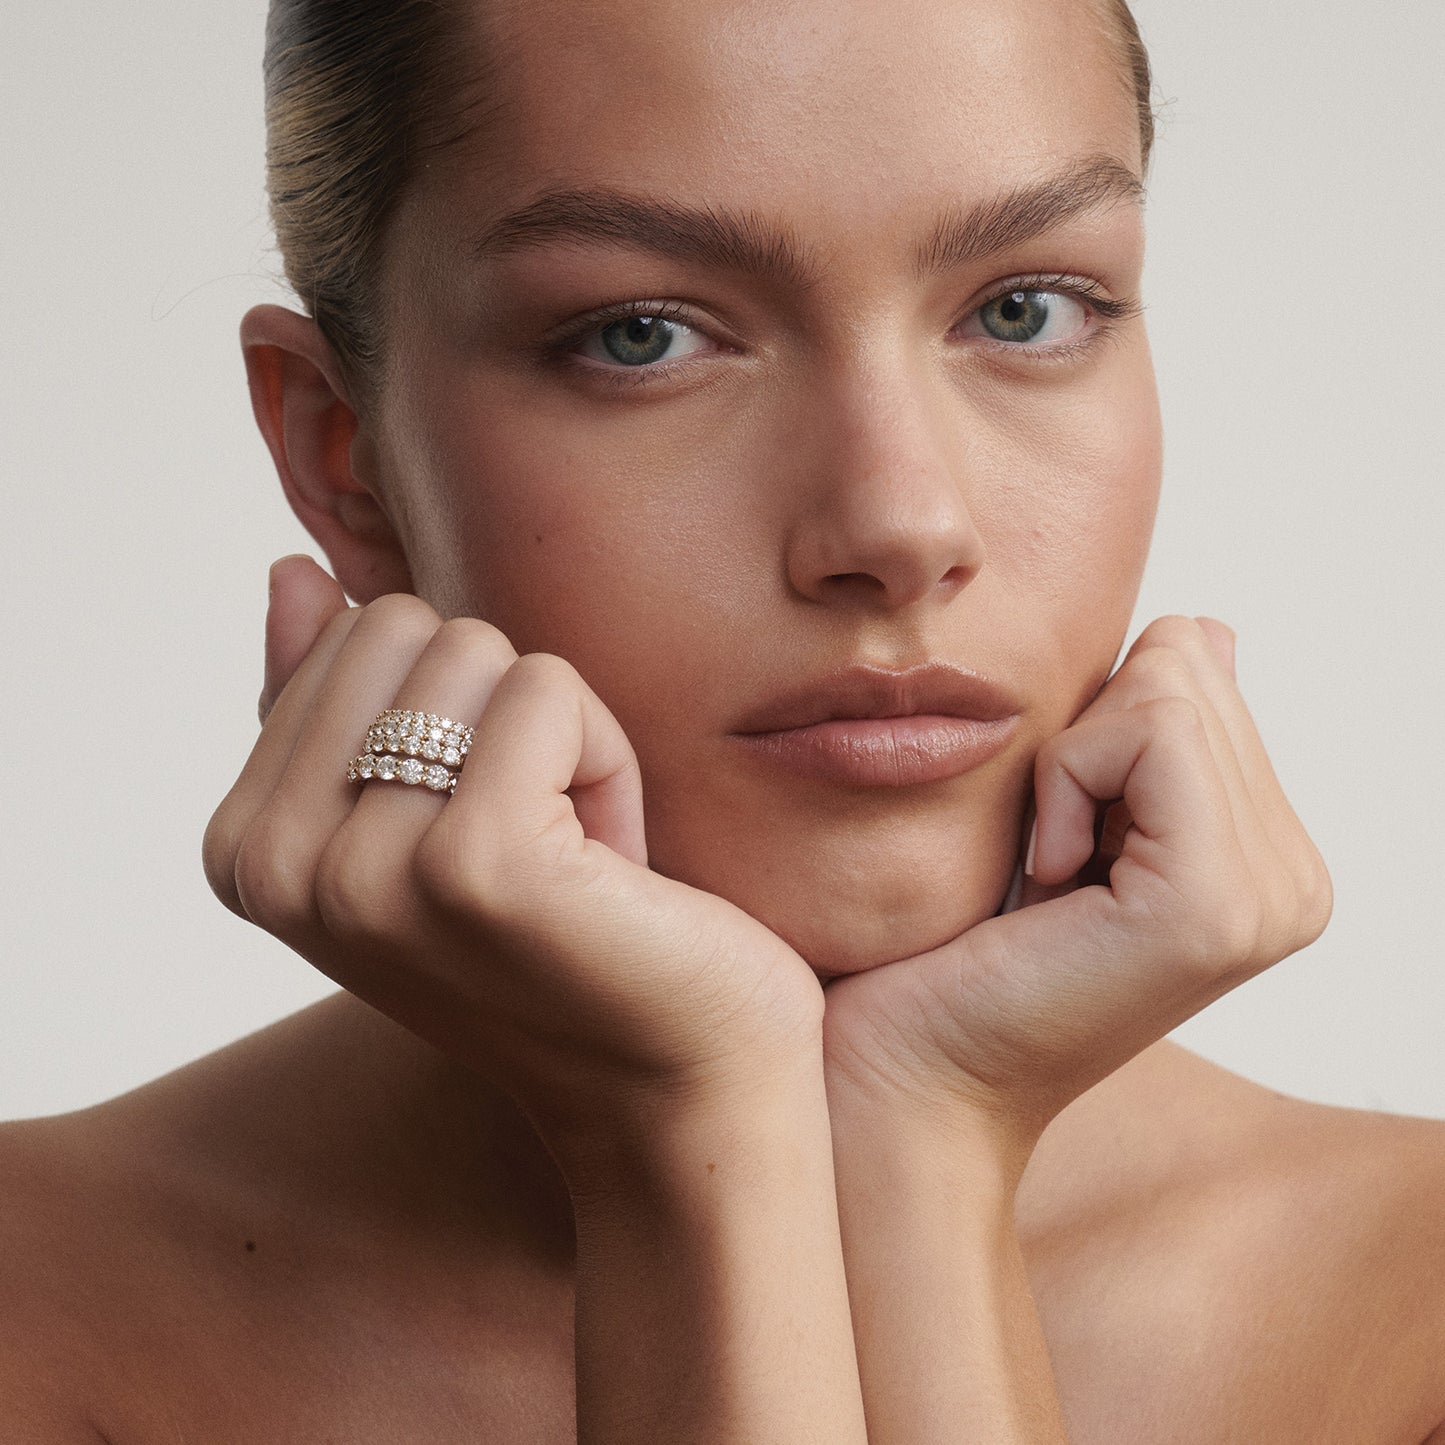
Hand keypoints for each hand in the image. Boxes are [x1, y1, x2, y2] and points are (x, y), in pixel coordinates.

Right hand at [204, 558, 825, 1157]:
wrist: (674, 1090)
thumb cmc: (565, 946)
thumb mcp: (424, 819)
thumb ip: (340, 703)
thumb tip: (292, 572)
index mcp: (246, 849)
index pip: (355, 631)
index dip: (453, 713)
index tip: (483, 827)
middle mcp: (279, 866)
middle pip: (409, 624)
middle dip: (500, 714)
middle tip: (536, 839)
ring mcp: (368, 871)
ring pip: (482, 651)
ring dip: (560, 743)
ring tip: (573, 862)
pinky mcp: (477, 865)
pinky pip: (549, 690)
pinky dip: (606, 761)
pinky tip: (611, 868)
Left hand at [822, 615, 1332, 1153]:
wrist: (910, 1073)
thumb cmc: (953, 949)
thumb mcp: (1060, 811)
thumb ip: (1144, 731)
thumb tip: (1203, 631)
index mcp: (1265, 856)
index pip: (1196, 675)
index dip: (1090, 727)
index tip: (1056, 836)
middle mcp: (1291, 880)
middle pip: (1188, 670)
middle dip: (1085, 738)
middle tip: (1049, 854)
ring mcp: (1271, 897)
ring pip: (1170, 690)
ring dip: (1069, 764)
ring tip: (1050, 870)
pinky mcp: (1216, 903)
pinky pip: (1151, 733)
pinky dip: (1067, 782)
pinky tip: (1050, 876)